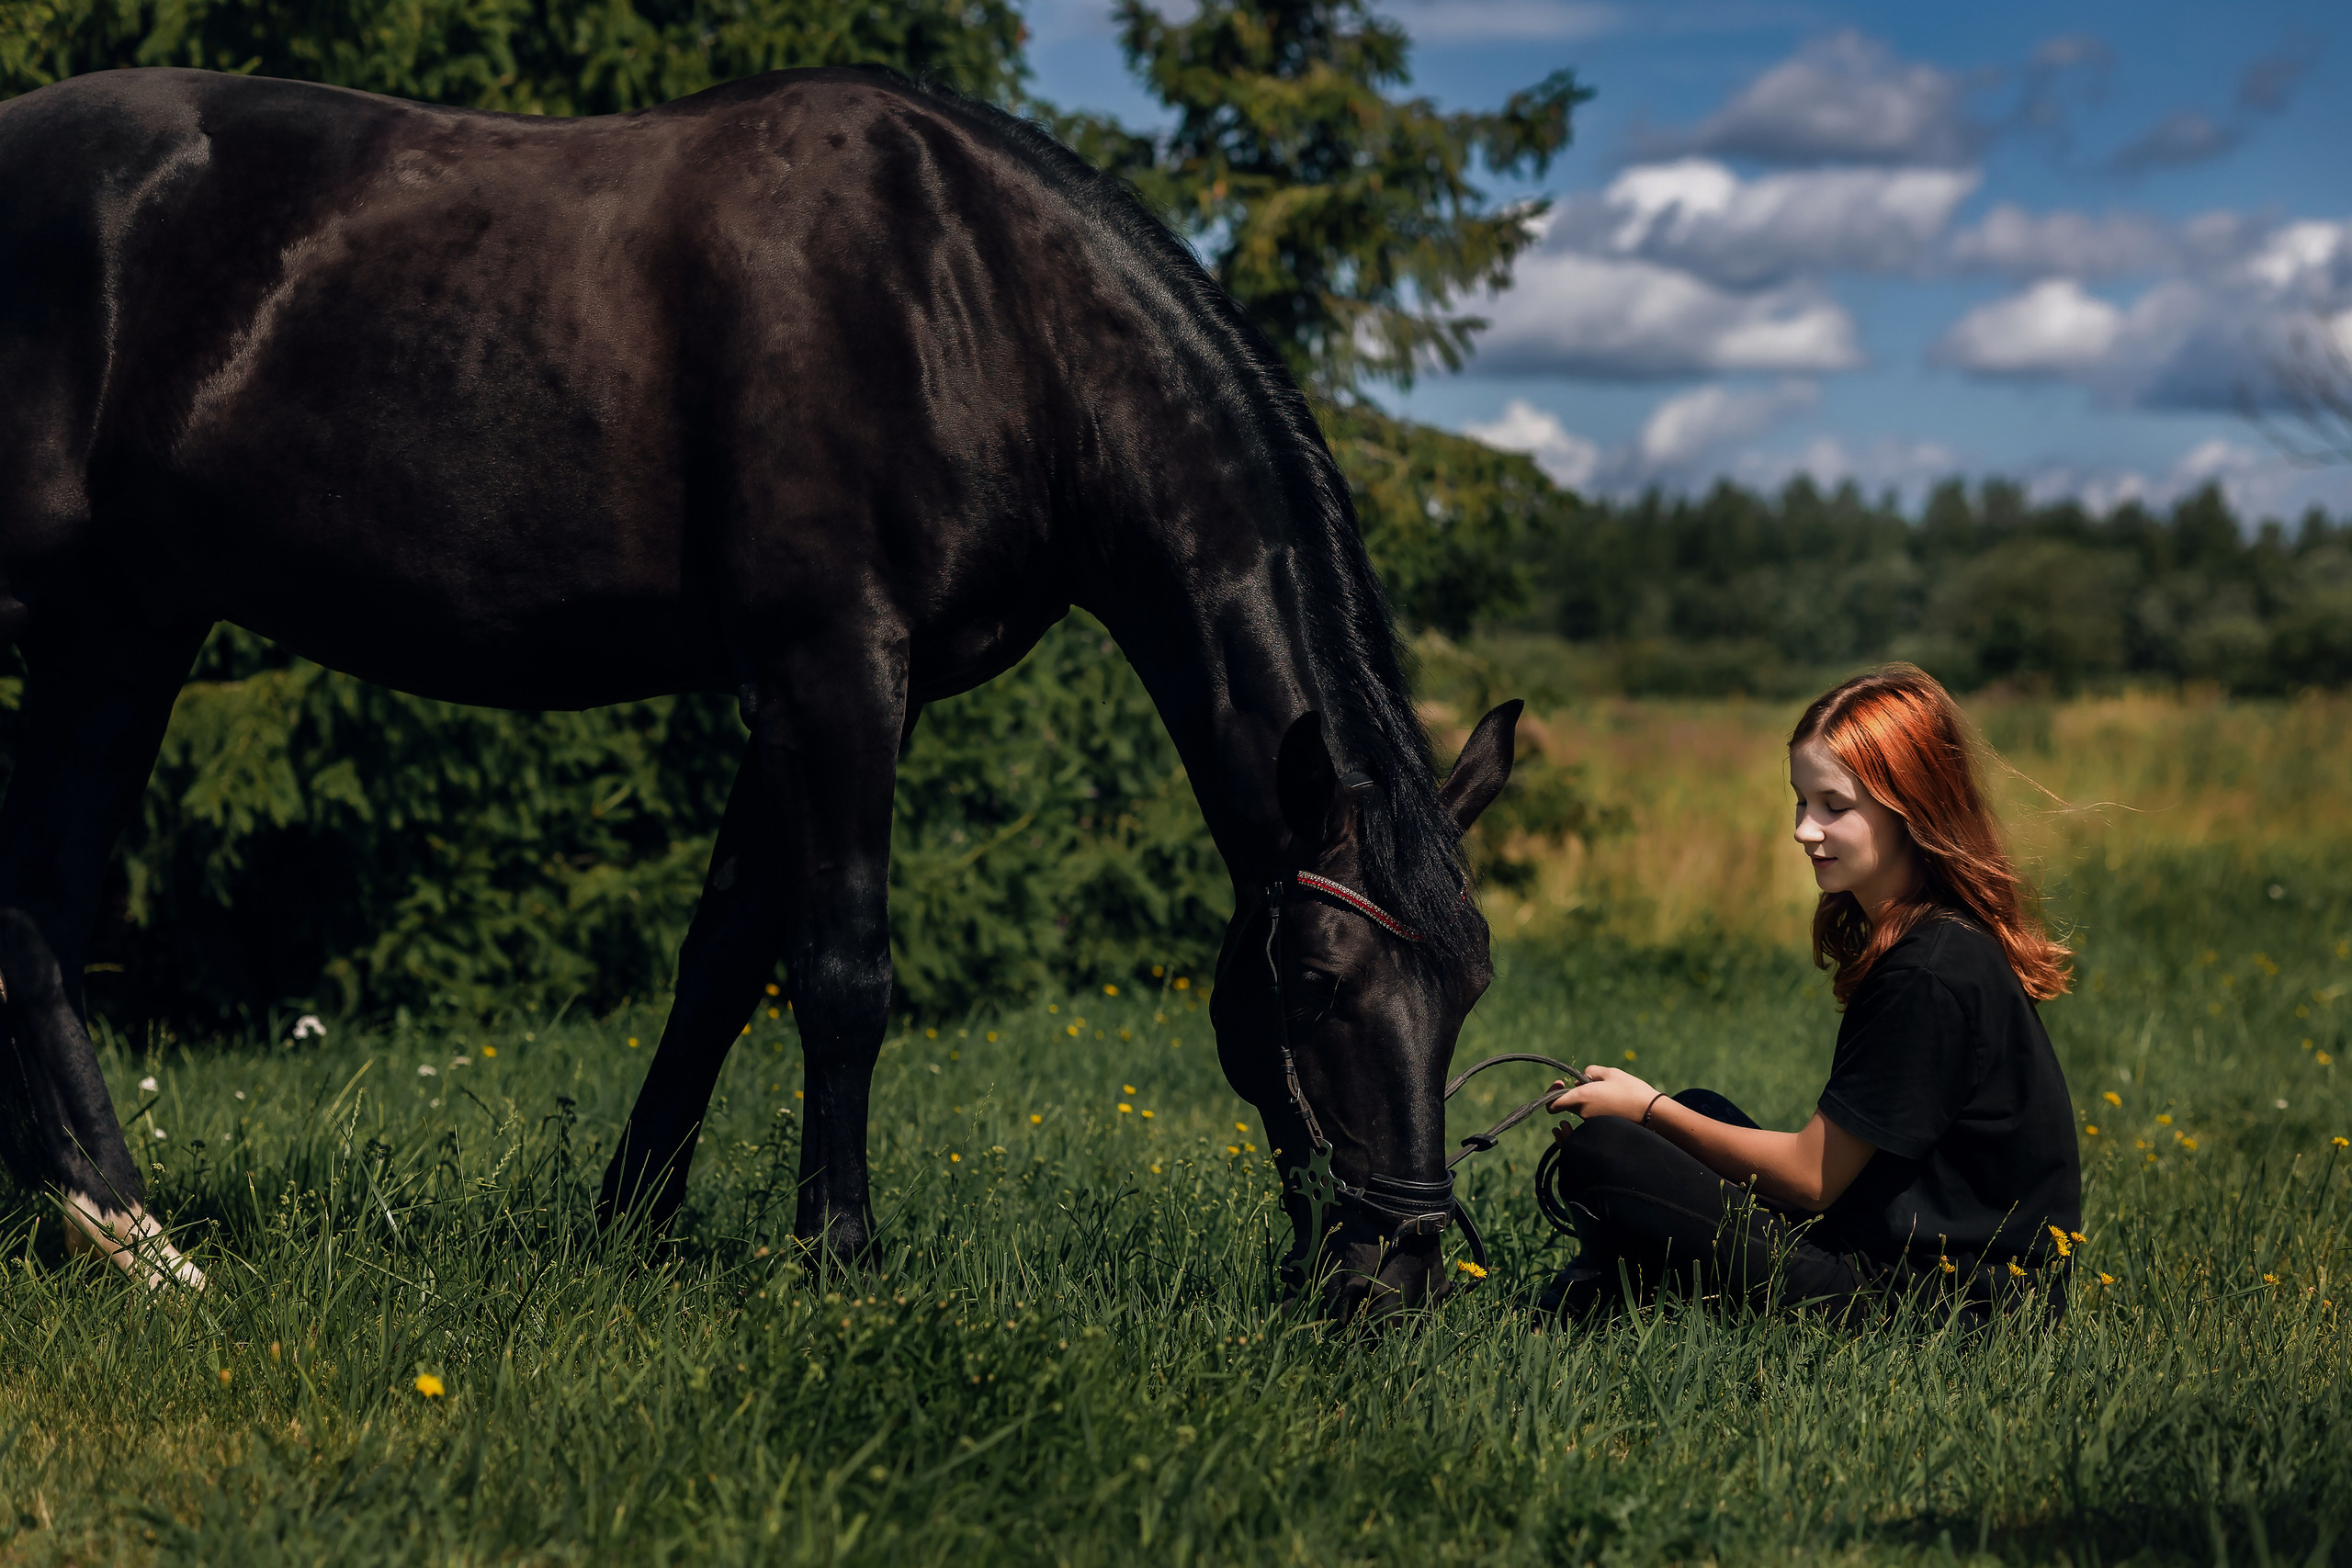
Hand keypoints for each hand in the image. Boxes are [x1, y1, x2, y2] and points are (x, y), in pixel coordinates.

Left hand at [1545, 1065, 1659, 1124]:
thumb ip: (1591, 1072)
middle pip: (1570, 1104)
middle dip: (1577, 1093)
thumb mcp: (1610, 1073)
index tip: (1560, 1083)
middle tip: (1594, 1083)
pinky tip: (1614, 1102)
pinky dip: (1599, 1109)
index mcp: (1581, 1098)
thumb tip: (1581, 1080)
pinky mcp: (1603, 1128)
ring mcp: (1593, 1123)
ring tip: (1610, 1092)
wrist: (1652, 1112)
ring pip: (1583, 1110)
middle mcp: (1583, 1113)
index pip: (1552, 1104)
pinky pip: (1594, 1117)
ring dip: (1590, 1101)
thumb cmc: (1630, 1090)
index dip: (1552, 1094)